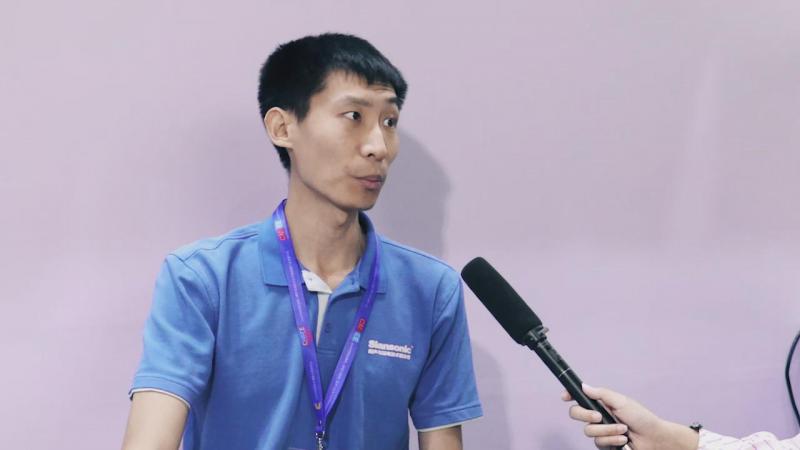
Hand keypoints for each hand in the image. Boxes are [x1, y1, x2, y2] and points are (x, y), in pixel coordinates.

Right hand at [561, 384, 698, 449]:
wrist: (654, 439)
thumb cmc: (641, 417)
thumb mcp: (622, 401)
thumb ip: (601, 394)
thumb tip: (583, 386)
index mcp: (601, 403)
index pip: (579, 397)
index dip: (569, 395)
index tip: (565, 397)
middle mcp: (598, 416)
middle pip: (576, 414)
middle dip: (587, 415)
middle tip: (599, 416)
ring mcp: (601, 431)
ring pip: (589, 431)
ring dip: (607, 431)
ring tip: (623, 431)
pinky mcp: (605, 444)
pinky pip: (599, 444)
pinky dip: (612, 441)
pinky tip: (623, 441)